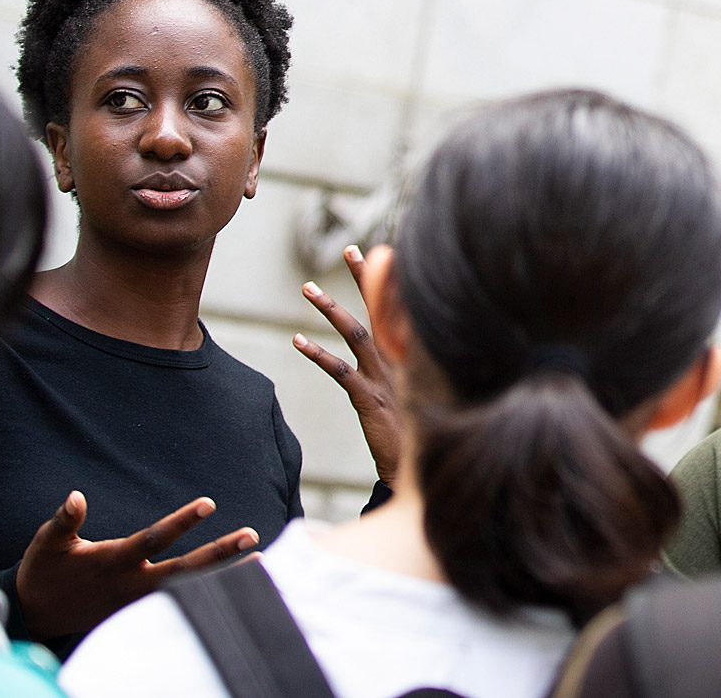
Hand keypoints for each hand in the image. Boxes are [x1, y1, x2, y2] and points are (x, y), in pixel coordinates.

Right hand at [13, 491, 256, 638]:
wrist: (36, 617)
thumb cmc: (44, 573)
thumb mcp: (46, 544)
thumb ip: (64, 521)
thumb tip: (75, 497)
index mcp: (112, 562)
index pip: (153, 539)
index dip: (181, 522)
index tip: (210, 503)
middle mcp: (132, 584)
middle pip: (183, 569)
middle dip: (219, 553)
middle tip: (252, 537)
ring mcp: (139, 602)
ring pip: (188, 588)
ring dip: (224, 576)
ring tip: (261, 560)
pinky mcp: (140, 613)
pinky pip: (180, 604)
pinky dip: (208, 596)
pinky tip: (237, 587)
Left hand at [296, 244, 401, 483]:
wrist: (423, 470)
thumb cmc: (419, 432)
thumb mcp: (419, 394)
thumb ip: (412, 368)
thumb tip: (404, 348)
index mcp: (413, 356)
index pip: (401, 309)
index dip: (390, 280)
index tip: (380, 252)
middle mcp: (402, 360)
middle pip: (382, 309)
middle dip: (366, 277)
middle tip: (350, 249)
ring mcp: (386, 378)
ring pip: (357, 333)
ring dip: (331, 308)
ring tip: (308, 288)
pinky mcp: (369, 399)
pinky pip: (340, 371)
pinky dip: (317, 354)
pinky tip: (297, 341)